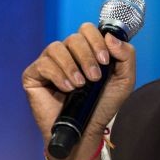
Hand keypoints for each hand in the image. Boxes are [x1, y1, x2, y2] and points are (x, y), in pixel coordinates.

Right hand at [21, 22, 135, 145]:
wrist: (86, 130)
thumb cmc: (103, 105)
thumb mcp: (124, 80)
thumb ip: (126, 55)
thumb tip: (110, 36)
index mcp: (86, 51)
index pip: (87, 29)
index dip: (97, 40)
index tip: (105, 61)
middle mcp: (67, 53)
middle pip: (74, 37)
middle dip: (87, 56)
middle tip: (94, 77)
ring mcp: (49, 63)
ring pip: (57, 47)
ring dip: (72, 66)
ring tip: (80, 85)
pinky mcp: (34, 75)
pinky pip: (43, 64)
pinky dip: (58, 75)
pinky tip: (67, 89)